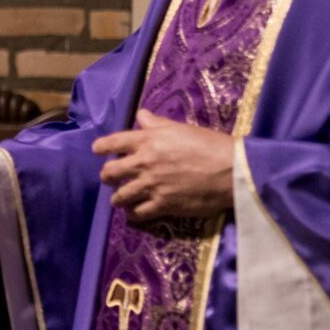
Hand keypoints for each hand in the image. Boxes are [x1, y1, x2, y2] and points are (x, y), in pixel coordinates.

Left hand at [92, 109, 231, 220]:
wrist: (232, 170)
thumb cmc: (210, 144)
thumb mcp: (181, 128)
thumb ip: (157, 123)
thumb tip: (141, 115)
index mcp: (147, 140)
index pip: (112, 142)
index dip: (100, 147)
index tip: (97, 151)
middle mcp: (144, 163)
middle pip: (109, 172)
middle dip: (107, 176)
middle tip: (110, 178)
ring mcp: (151, 185)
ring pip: (119, 196)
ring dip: (118, 198)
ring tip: (121, 198)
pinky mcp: (162, 205)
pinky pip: (137, 213)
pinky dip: (133, 214)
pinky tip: (135, 213)